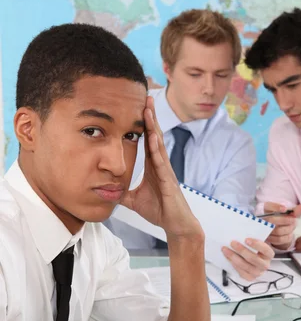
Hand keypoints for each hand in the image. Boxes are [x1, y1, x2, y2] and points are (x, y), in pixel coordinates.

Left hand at [121, 96, 201, 240]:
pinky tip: (153, 135)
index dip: (142, 123)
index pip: (146, 139)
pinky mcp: (168, 179)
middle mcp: (160, 164)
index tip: (137, 106)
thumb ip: (121, 193)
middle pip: (154, 134)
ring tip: (148, 108)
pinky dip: (156, 146)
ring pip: (158, 143)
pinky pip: (161, 160)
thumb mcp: (134, 200)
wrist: (176, 225)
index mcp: (152, 166)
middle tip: (146, 95)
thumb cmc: (159, 211)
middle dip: (150, 116)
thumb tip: (105, 191)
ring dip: (153, 125)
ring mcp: (166, 170)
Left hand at [222, 239, 274, 280]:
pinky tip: (228, 257)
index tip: (246, 239)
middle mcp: (265, 265)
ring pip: (245, 266)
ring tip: (225, 249)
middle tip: (232, 243)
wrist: (253, 259)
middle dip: (241, 250)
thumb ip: (252, 239)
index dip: (256, 244)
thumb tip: (241, 234)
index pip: (265, 249)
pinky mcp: (250, 277)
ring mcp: (257, 272)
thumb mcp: (256, 242)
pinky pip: (240, 272)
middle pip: (253, 258)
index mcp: (269, 254)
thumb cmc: (254, 249)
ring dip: (233, 257)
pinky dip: (233, 264)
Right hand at [264, 203, 300, 249]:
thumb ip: (295, 210)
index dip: (276, 207)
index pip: (268, 206)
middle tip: (294, 220)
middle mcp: (263, 219)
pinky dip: (287, 236)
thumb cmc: (282, 218)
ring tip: (292, 227)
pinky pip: (279, 239)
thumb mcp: (288, 213)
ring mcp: (264, 230)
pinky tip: (289, 233)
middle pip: (272, 220)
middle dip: (286, 220)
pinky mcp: (269, 239)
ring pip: (277, 231)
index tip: (285, 209)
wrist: (279, 229)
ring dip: (288, 229)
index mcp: (266, 209)